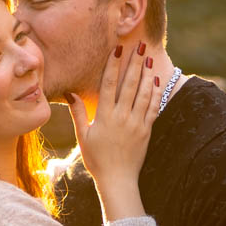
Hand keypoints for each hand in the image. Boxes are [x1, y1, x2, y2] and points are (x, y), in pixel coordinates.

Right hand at [69, 41, 158, 219]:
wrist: (117, 180)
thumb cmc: (97, 160)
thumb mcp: (83, 136)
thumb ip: (77, 113)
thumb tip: (69, 93)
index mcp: (104, 116)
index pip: (109, 84)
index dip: (113, 65)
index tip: (117, 49)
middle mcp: (122, 117)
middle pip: (130, 84)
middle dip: (135, 63)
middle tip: (141, 45)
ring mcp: (136, 123)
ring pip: (144, 93)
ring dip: (147, 73)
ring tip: (150, 57)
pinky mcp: (147, 131)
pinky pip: (153, 108)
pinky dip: (155, 93)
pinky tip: (156, 80)